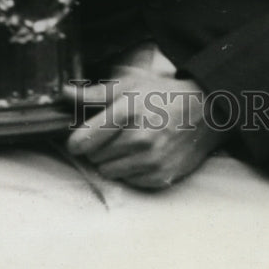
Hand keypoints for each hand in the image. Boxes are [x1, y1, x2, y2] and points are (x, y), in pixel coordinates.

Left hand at [63, 67, 228, 189]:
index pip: (82, 141)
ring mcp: (151, 160)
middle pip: (94, 157)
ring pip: (109, 172)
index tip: (83, 135)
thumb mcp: (128, 86)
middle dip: (98, 147)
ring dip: (113, 160)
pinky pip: (128, 182)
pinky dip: (130, 171)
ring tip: (130, 143)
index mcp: (127, 111)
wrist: (204, 111)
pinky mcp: (160, 177)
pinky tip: (143, 154)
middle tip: (116, 133)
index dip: (78, 139)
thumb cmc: (162, 95)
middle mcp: (139, 138)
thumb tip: (64, 93)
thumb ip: (93, 95)